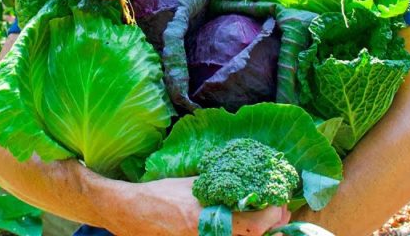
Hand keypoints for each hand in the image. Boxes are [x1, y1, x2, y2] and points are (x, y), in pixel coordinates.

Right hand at [107, 177, 288, 235]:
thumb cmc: (160, 194)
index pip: (255, 224)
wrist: (130, 212)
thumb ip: (219, 183)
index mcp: (207, 217)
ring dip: (259, 233)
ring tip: (266, 221)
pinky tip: (244, 228)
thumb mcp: (192, 183)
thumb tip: (246, 179)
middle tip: (279, 212)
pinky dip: (241, 235)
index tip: (279, 201)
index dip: (274, 214)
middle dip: (273, 227)